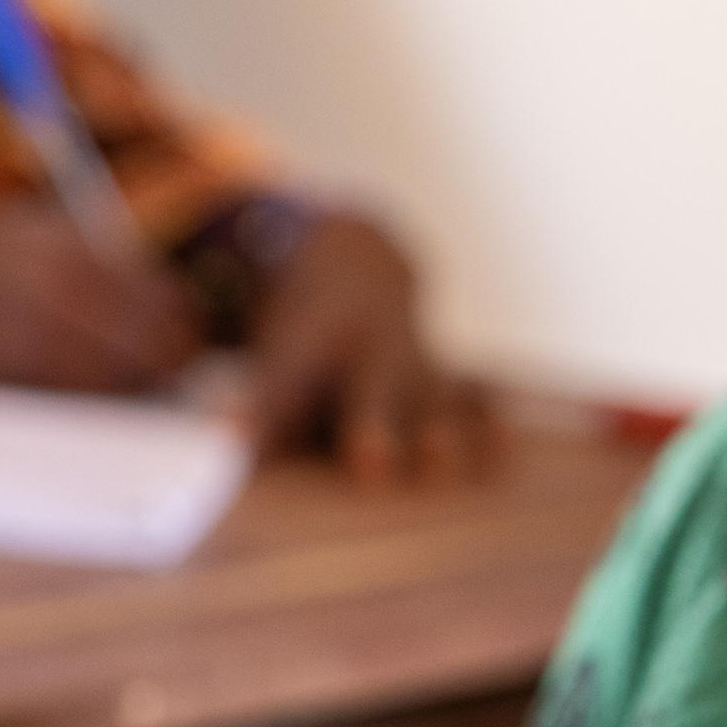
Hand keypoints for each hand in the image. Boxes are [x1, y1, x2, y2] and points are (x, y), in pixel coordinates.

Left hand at [241, 212, 491, 483]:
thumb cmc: (303, 327)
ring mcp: (417, 358)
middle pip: (370, 386)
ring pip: (429, 393)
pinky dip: (489, 425)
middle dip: (371, 423)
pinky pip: (474, 398)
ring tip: (437, 467)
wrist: (360, 259)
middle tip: (368, 467)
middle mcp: (370, 344)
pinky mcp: (450, 376)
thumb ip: (257, 401)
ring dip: (436, 431)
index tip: (237, 442)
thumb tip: (225, 450)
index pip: (283, 371)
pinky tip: (501, 459)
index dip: (261, 407)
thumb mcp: (274, 350)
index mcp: (312, 333)